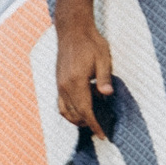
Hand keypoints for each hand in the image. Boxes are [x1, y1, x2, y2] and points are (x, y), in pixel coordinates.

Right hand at [55, 11, 115, 133]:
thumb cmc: (90, 42)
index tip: (102, 135)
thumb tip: (107, 94)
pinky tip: (80, 108)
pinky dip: (69, 112)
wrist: (72, 29)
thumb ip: (104, 78)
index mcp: (76, 81)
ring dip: (77, 120)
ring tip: (91, 120)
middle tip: (101, 127)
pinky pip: (61, 104)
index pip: (85, 110)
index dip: (94, 125)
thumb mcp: (103, 57)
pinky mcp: (58, 81)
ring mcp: (59, 84)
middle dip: (87, 124)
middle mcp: (65, 86)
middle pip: (74, 114)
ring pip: (65, 112)